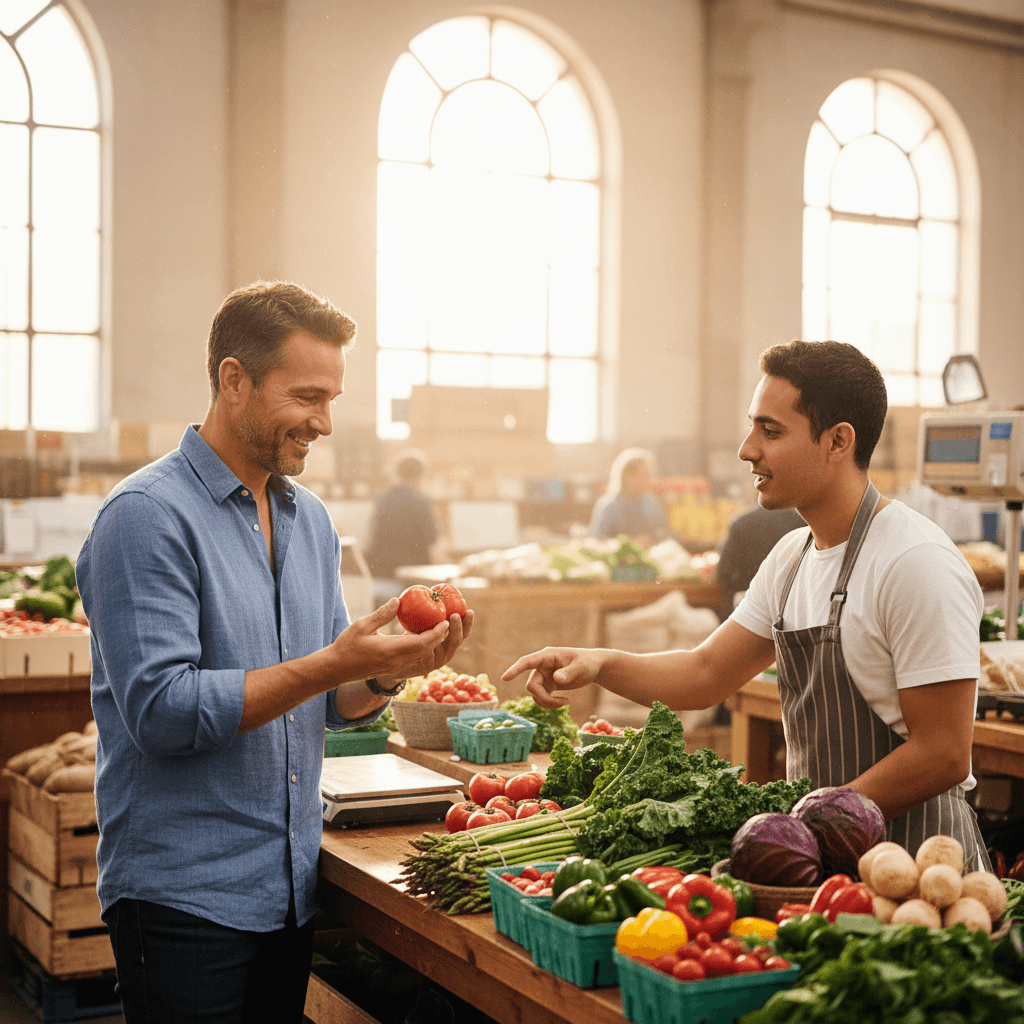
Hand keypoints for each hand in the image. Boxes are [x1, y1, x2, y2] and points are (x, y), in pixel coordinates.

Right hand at [331, 599, 474, 684]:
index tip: (447, 620)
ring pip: (425, 655)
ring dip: (438, 641)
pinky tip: (428, 633)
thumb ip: (382, 614)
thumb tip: (399, 600)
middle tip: (453, 619)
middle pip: (429, 650)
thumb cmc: (347, 645)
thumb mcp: (362, 625)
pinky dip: (427, 646)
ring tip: (447, 625)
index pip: (423, 643)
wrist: (336, 669)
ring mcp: (397, 666)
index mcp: (391, 651)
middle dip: (445, 636)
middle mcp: (398, 661)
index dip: (438, 632)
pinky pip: (417, 657)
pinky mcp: (395, 667)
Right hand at [501, 647, 603, 708]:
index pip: (527, 662)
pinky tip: (564, 703)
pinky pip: (541, 697)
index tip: (505, 678)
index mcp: (547, 656)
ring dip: (547, 703)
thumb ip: (568, 672)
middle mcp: (542, 666)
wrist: (594, 667)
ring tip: (566, 704)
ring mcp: (544, 675)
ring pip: (535, 694)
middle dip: (544, 698)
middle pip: (532, 685)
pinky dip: (550, 703)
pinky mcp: (548, 684)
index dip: (515, 670)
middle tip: (563, 704)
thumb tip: (555, 679)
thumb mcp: (581, 667)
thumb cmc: (588, 662)